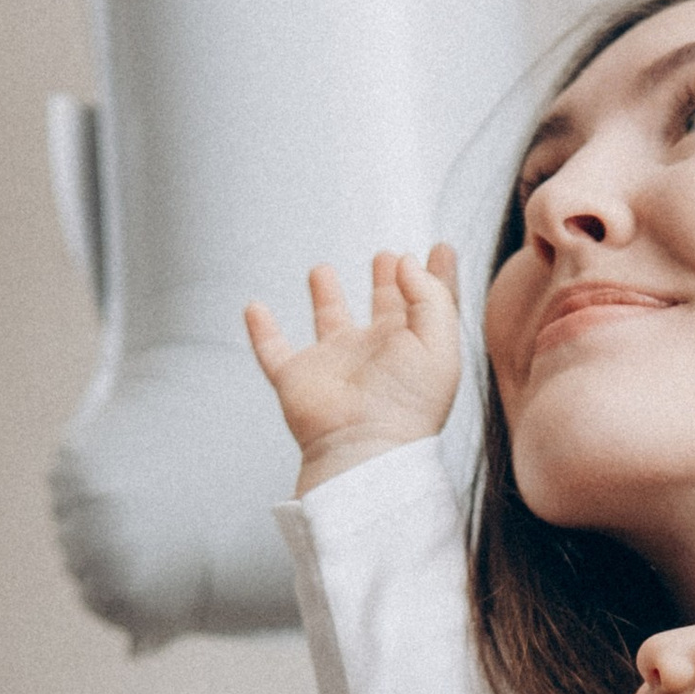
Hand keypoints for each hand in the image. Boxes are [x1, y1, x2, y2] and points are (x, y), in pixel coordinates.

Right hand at [244, 247, 462, 490]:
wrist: (364, 447)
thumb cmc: (407, 404)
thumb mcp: (439, 342)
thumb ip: (431, 296)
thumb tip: (405, 261)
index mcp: (414, 347)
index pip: (429, 303)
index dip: (436, 275)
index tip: (440, 247)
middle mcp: (376, 354)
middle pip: (383, 310)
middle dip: (387, 282)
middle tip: (387, 255)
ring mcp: (336, 366)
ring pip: (329, 323)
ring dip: (326, 297)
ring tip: (322, 270)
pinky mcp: (298, 379)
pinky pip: (273, 351)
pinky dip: (260, 332)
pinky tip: (254, 309)